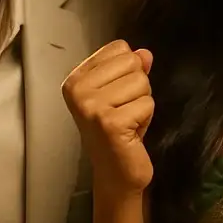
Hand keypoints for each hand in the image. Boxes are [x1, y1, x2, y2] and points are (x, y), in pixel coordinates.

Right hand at [63, 40, 155, 197]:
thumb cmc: (118, 132)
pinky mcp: (110, 122)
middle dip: (138, 88)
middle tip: (124, 112)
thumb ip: (132, 70)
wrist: (116, 174)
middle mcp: (78, 90)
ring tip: (127, 122)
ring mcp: (92, 106)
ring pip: (142, 83)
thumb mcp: (122, 93)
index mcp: (76, 79)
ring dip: (142, 105)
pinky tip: (130, 133)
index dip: (128, 72)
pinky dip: (145, 120)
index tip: (117, 97)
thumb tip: (144, 53)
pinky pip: (147, 104)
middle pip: (132, 63)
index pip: (119, 48)